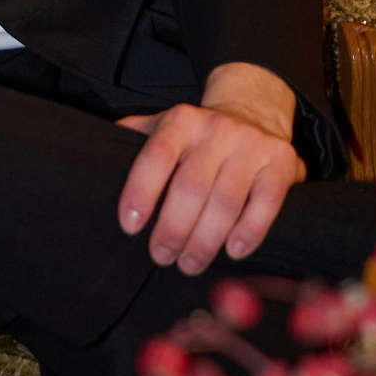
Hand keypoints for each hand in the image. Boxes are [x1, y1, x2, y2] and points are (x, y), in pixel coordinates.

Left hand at [116, 61, 305, 276]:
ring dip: (205, 240)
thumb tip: (94, 150)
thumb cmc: (199, 134)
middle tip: (161, 256)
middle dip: (173, 228)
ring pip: (226, 200)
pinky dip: (248, 232)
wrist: (256, 112)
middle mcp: (217, 129)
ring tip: (189, 263)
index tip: (129, 226)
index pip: (156, 155)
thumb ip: (135, 137)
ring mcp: (252, 145)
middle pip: (191, 186)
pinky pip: (266, 203)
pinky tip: (232, 252)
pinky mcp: (281, 163)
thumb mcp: (165, 125)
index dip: (141, 191)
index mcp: (182, 120)